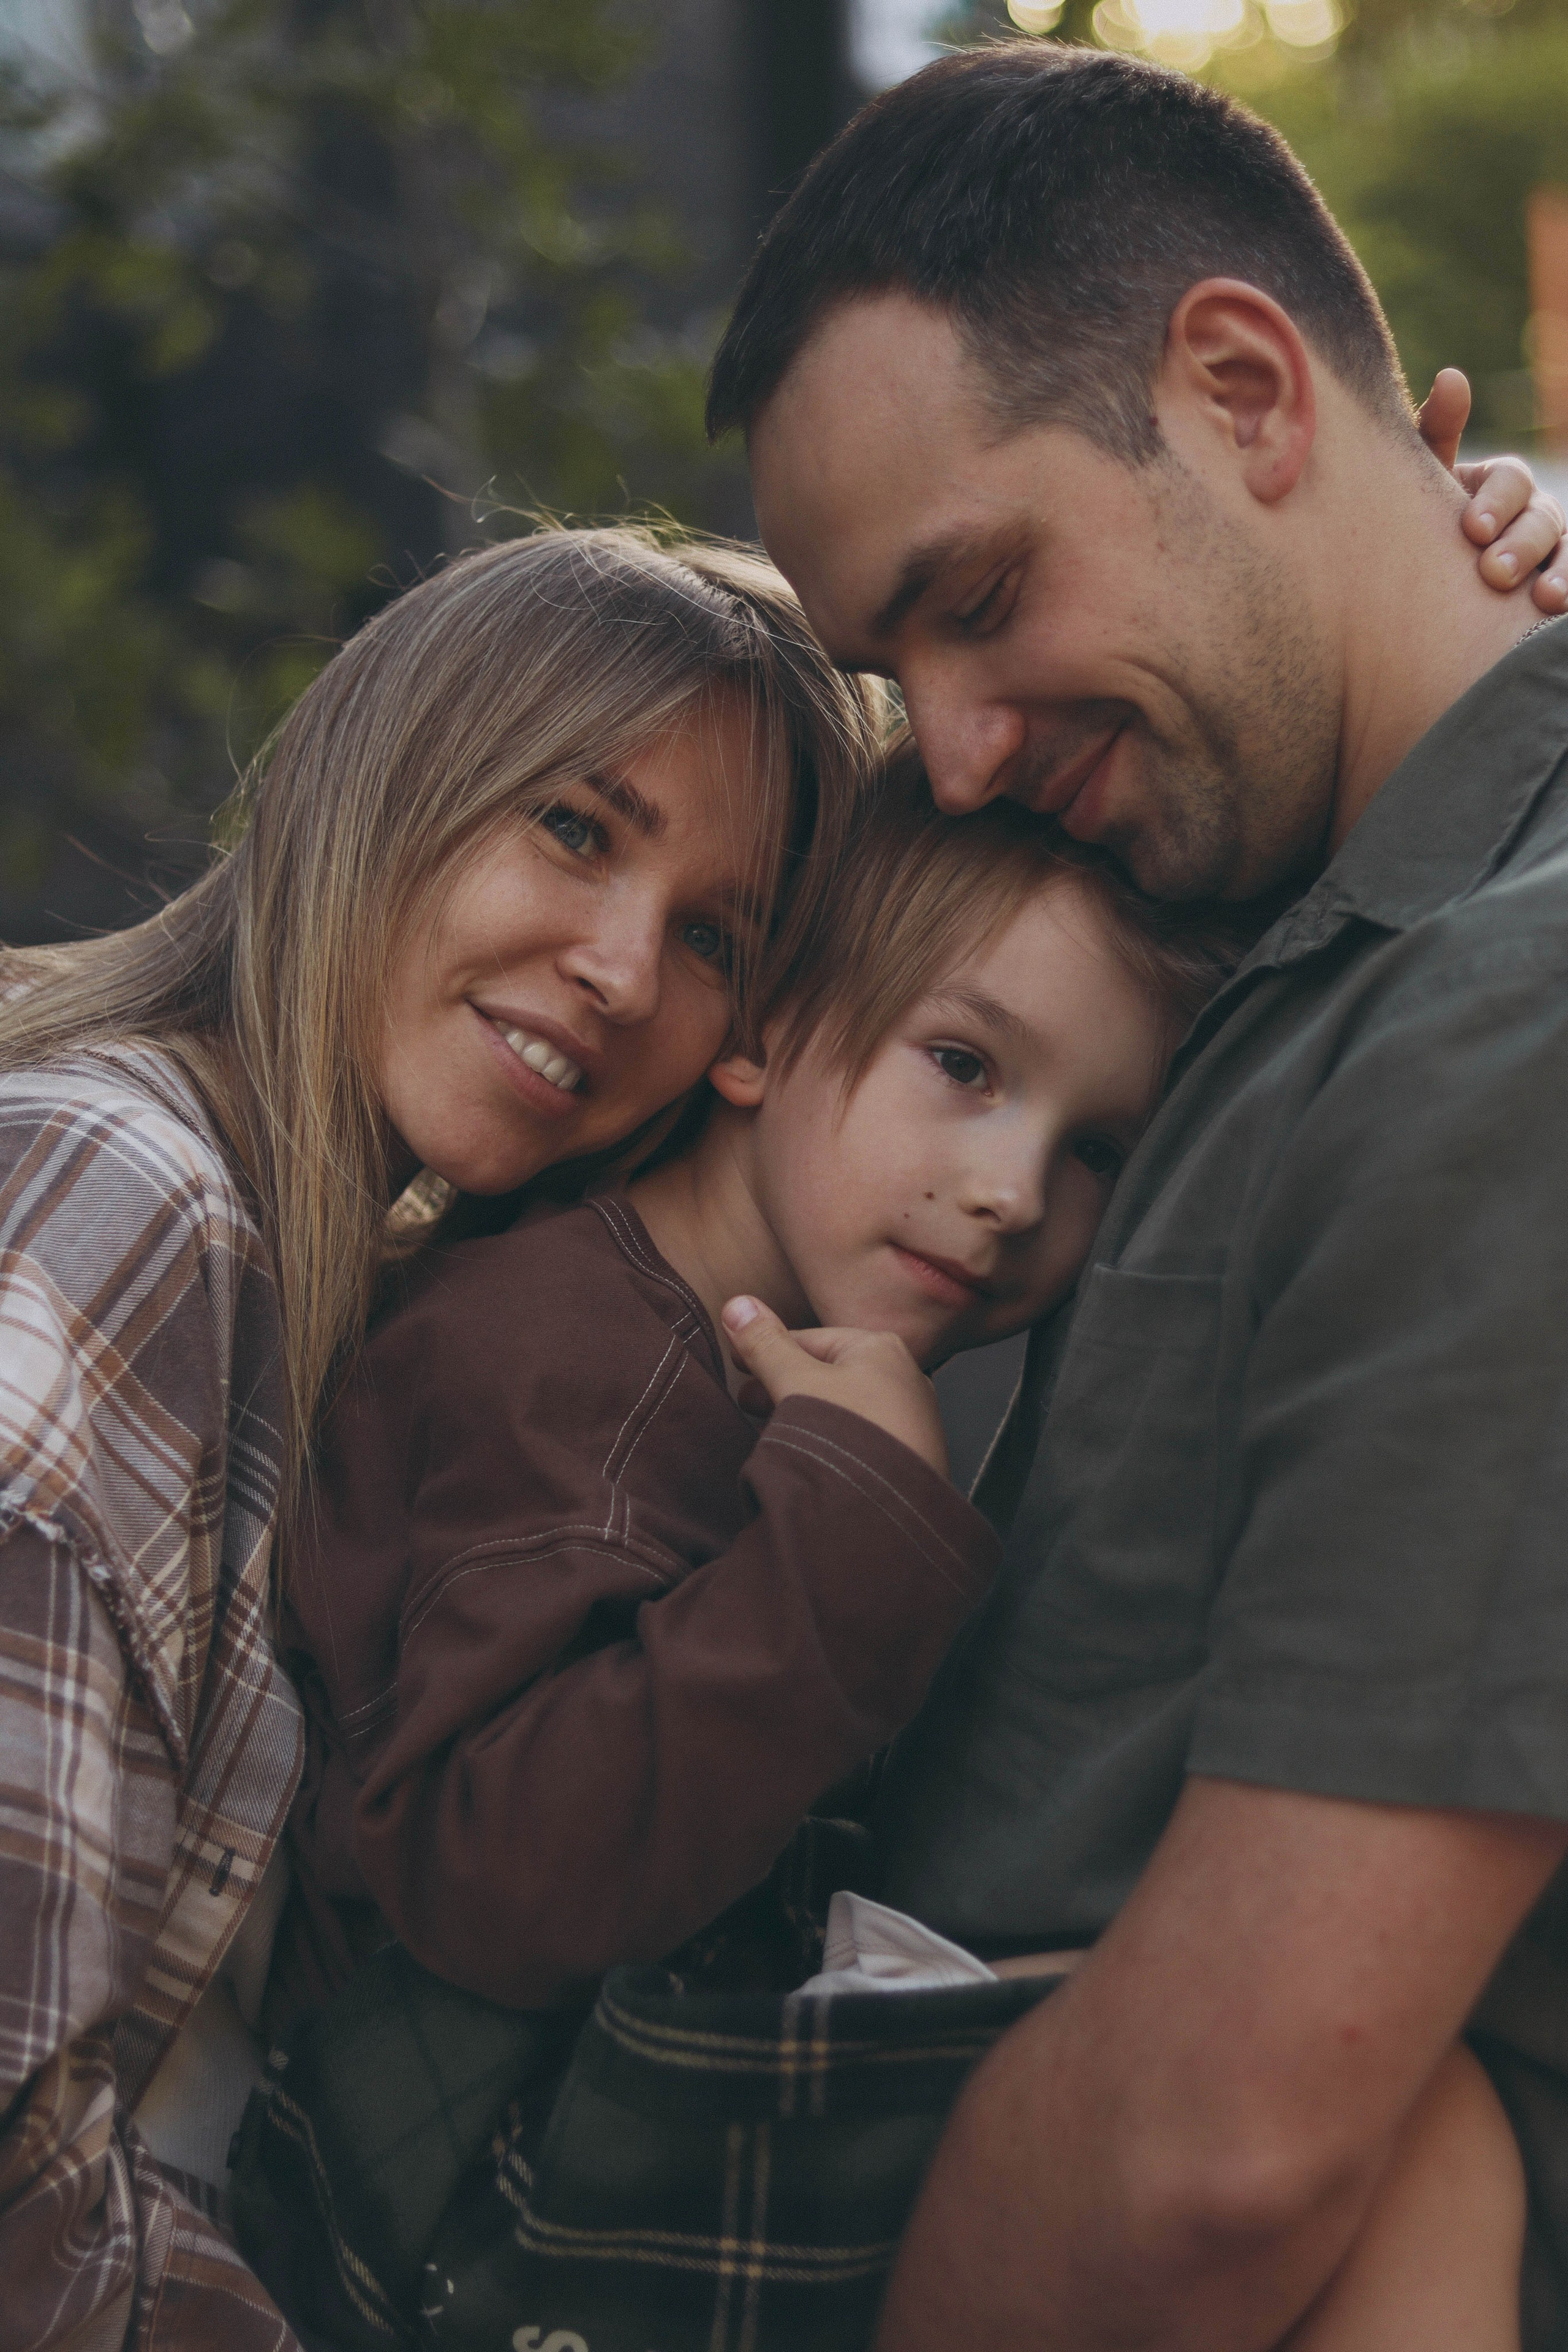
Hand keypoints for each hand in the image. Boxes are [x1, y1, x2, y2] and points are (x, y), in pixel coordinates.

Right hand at [722, 1295, 949, 1476]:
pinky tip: (808, 1454)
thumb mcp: (795, 1382)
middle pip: (826, 1372)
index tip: (738, 1364)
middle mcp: (903, 1377)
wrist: (890, 1510)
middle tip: (746, 1400)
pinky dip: (829, 1438)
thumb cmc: (851, 1437)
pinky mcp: (908, 1454)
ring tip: (770, 1430)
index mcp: (879, 1347)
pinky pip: (858, 1435)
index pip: (808, 1339)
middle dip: (782, 1385)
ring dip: (803, 1414)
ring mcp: (909, 1418)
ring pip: (841, 1406)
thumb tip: (738, 1303)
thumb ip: (765, 1345)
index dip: (766, 1351)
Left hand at [1419, 367, 1567, 612]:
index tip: (1472, 530)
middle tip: (1493, 573)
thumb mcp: (1423, 479)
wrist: (1422, 581)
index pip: (1510, 481)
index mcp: (1500, 481)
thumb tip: (1452, 376)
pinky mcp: (1556, 579)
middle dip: (1521, 545)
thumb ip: (1437, 432)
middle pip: (1541, 519)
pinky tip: (1557, 610)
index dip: (1496, 502)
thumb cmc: (1420, 519)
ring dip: (1562, 573)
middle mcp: (1533, 511)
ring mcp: (1550, 549)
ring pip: (1566, 552)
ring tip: (1545, 600)